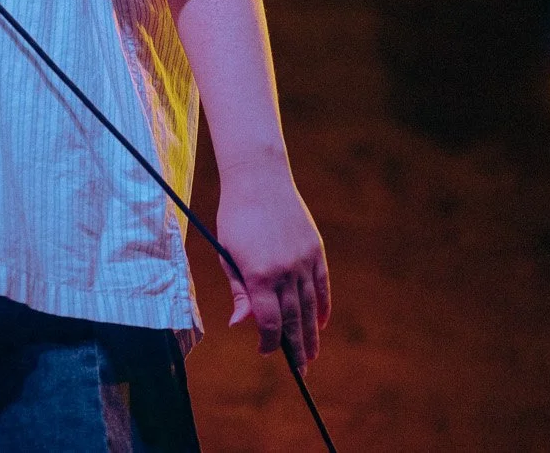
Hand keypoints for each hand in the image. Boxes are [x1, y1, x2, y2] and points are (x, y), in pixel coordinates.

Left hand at [217, 167, 330, 372]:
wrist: (259, 180)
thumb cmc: (235, 218)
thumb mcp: (227, 253)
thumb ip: (239, 290)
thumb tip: (240, 323)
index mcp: (258, 274)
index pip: (268, 322)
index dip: (269, 342)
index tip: (266, 352)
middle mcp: (285, 271)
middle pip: (292, 320)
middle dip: (295, 348)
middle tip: (299, 371)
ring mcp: (303, 261)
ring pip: (310, 307)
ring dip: (311, 334)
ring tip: (311, 355)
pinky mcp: (316, 251)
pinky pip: (322, 286)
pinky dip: (322, 307)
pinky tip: (320, 324)